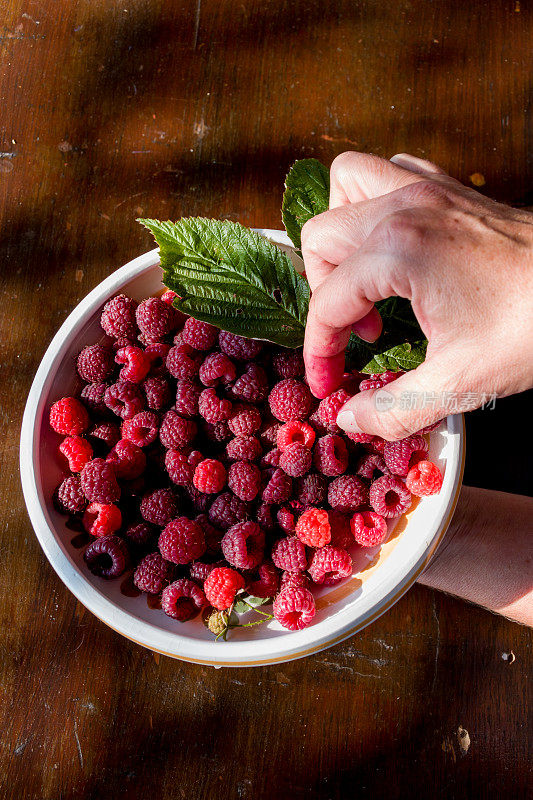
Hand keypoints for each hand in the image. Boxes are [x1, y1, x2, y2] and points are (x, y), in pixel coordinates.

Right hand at [302, 152, 532, 439]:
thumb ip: (394, 409)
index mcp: (398, 251)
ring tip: (362, 278)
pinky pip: (388, 173)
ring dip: (341, 235)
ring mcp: (427, 189)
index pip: (327, 301)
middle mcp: (405, 207)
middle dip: (325, 293)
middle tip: (358, 332)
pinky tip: (393, 248)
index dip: (319, 350)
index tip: (330, 380)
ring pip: (347, 187)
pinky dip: (375, 206)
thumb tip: (350, 418)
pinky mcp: (449, 188)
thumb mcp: (460, 381)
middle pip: (320, 238)